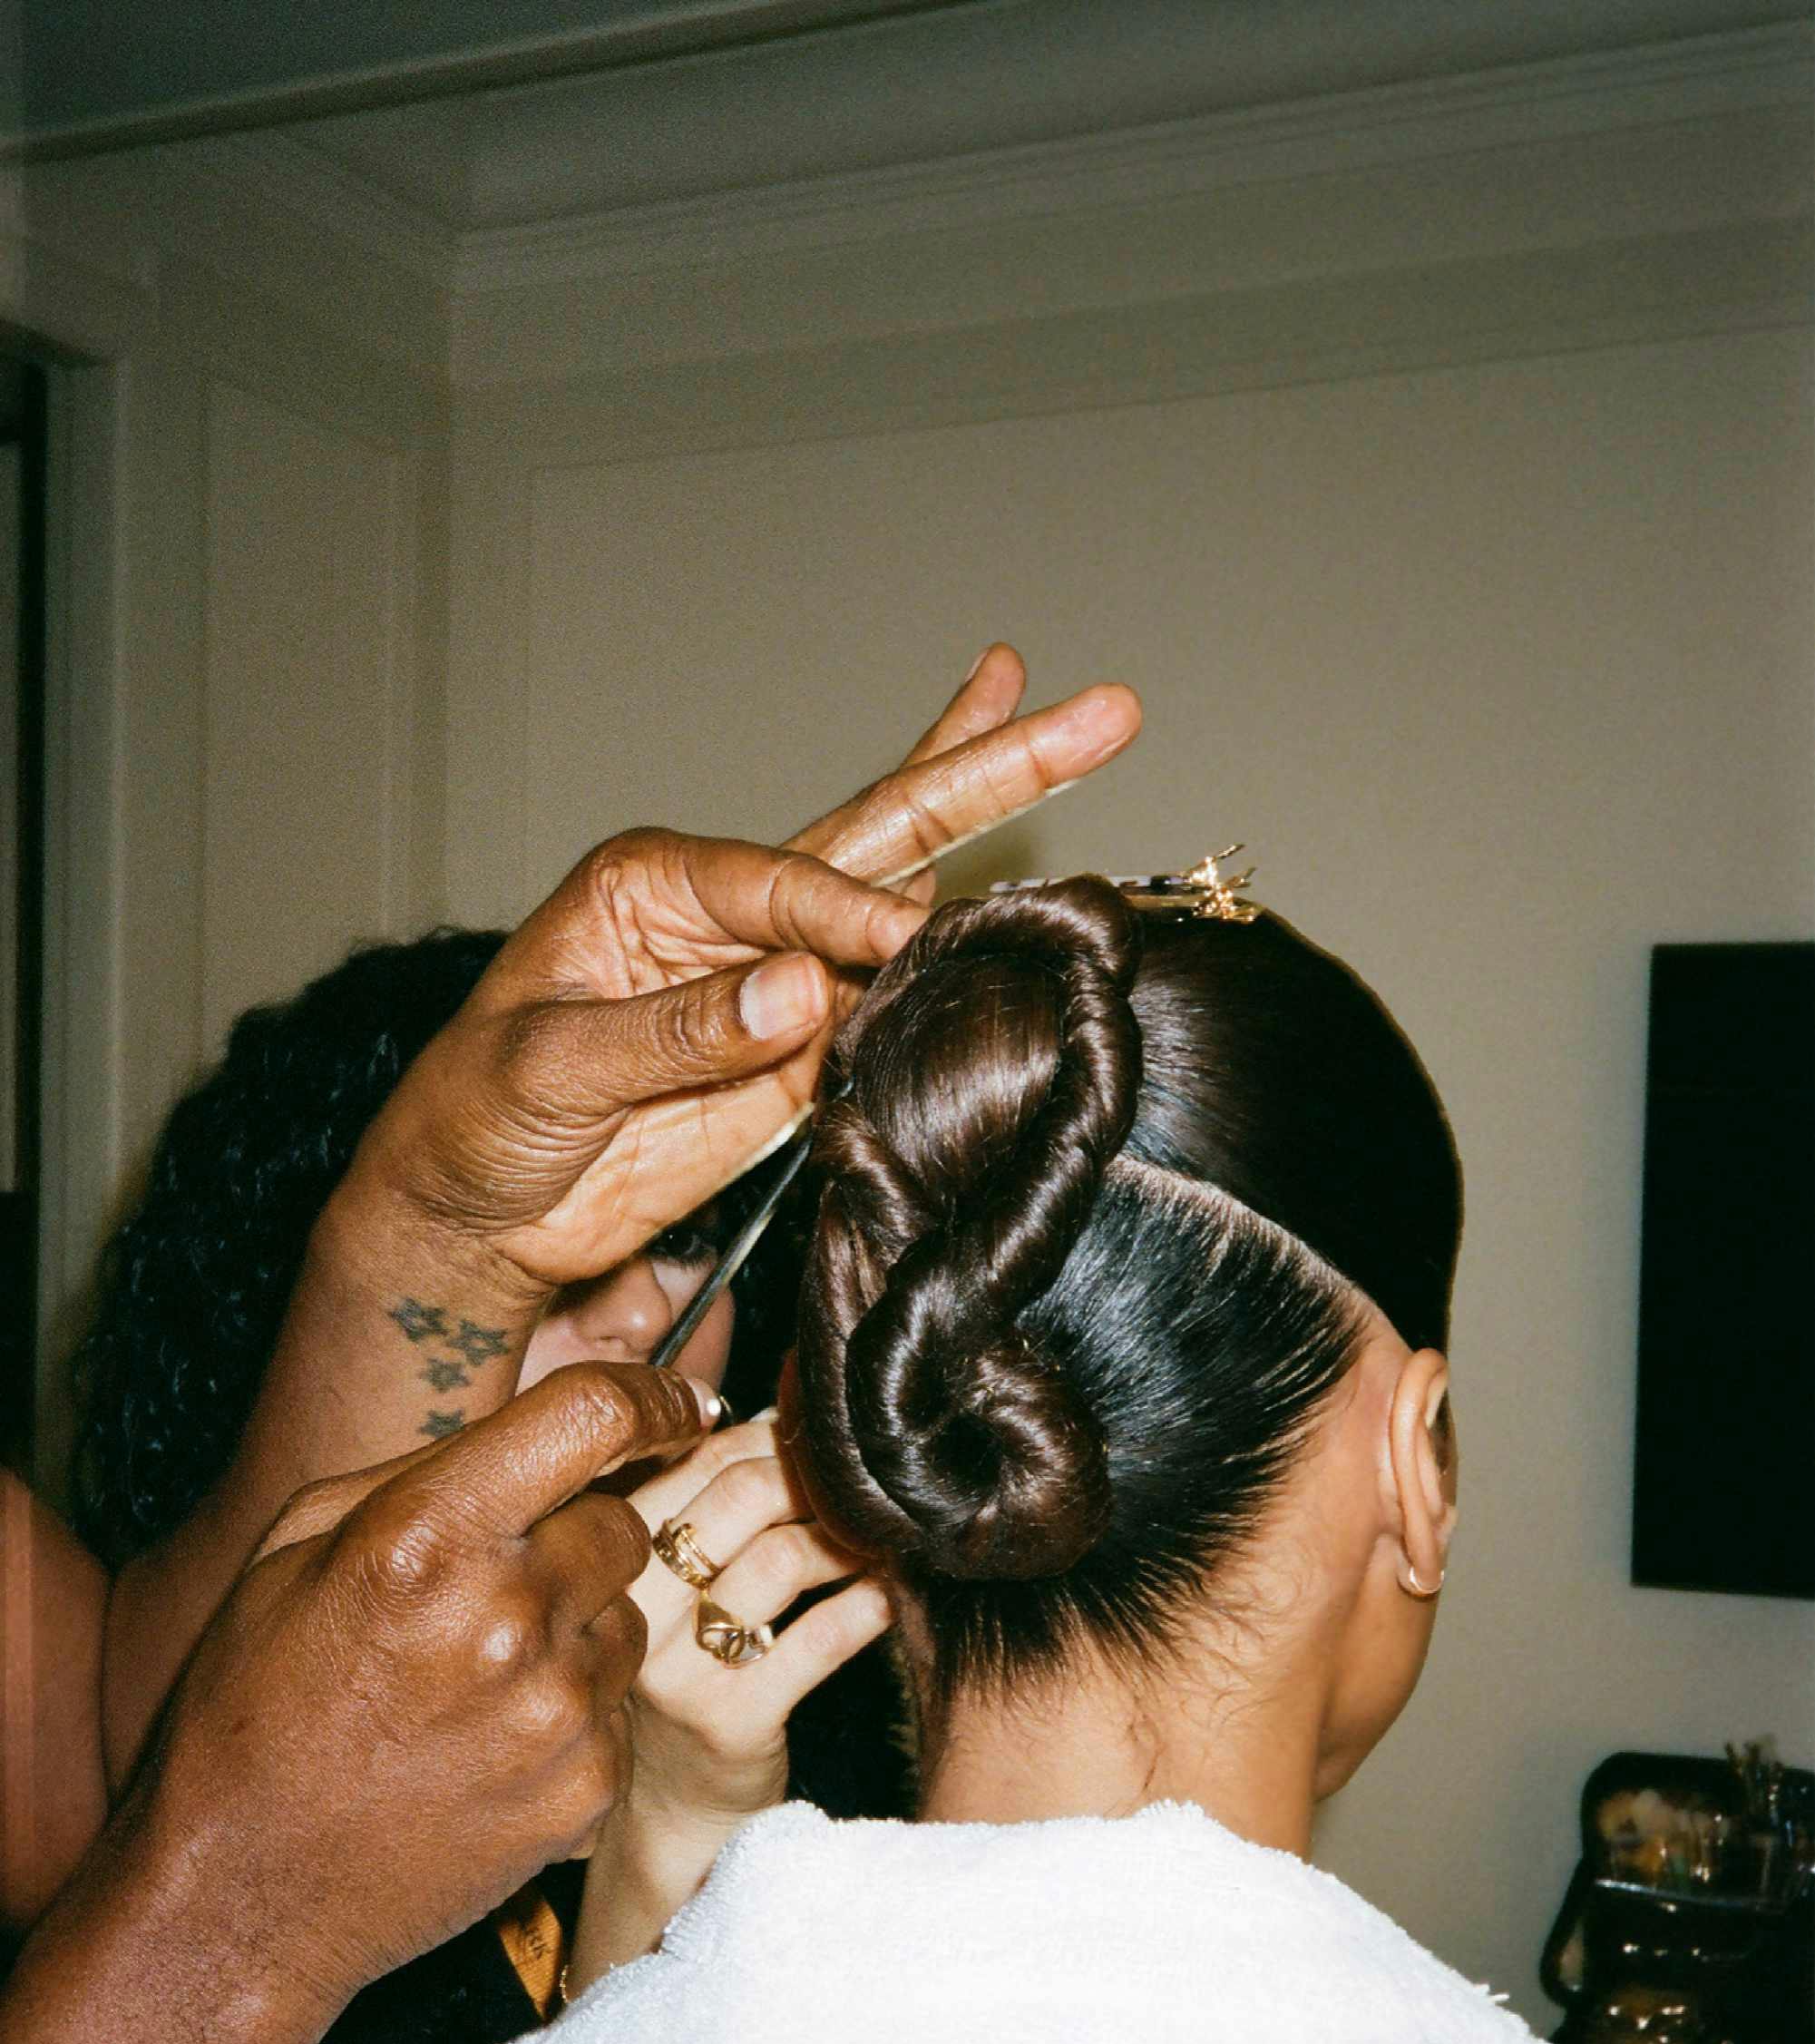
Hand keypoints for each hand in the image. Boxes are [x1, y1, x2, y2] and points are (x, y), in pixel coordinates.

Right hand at [138, 1361, 710, 2017]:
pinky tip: (491, 1745)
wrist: (245, 1891)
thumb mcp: (296, 1549)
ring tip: (479, 1679)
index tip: (679, 1401)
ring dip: (577, 1629)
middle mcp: (506, 1615)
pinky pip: (620, 1710)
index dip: (653, 1394)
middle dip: (578, 1537)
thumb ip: (424, 1474)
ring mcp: (557, 1709)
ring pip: (628, 1619)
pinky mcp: (587, 1789)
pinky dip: (574, 1715)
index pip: (594, 1417)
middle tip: (501, 1586)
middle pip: (625, 1522)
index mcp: (427, 1534)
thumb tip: (546, 1431)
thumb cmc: (256, 1704)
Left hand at [341, 652, 1139, 1306]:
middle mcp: (730, 914)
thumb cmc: (473, 1117)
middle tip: (1100, 711)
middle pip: (877, 833)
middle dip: (983, 766)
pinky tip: (1031, 913)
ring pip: (905, 901)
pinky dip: (968, 967)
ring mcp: (778, 985)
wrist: (476, 1218)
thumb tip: (804, 991)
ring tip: (1092, 732)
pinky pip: (897, 1009)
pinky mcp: (803, 1060)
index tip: (908, 945)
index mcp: (655, 883)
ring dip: (997, 830)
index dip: (850, 911)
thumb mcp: (549, 1066)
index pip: (784, 880)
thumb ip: (673, 1031)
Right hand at [568, 1416, 889, 1988]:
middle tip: (863, 1485)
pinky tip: (886, 1597)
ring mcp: (673, 1669)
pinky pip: (817, 1640)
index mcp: (605, 1555)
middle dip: (817, 1478)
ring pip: (780, 1559)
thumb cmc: (680, 1673)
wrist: (669, 1812)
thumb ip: (700, 1503)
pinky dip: (866, 1606)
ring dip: (849, 1538)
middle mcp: (627, 1607)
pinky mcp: (729, 1721)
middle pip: (739, 1496)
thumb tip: (781, 1413)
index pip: (694, 1458)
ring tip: (881, 1537)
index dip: (772, 1437)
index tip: (820, 1441)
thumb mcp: (664, 1584)